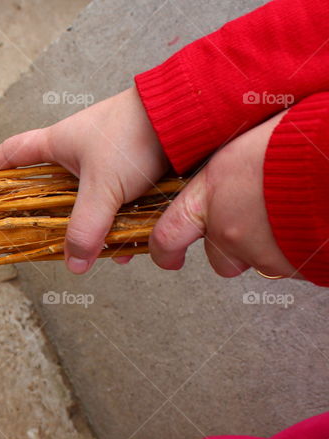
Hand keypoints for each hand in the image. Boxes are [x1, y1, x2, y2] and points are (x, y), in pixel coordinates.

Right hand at [0, 87, 169, 273]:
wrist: (190, 116)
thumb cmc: (135, 136)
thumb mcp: (103, 188)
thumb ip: (86, 228)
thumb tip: (74, 265)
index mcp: (58, 143)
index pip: (11, 153)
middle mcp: (78, 150)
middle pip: (48, 187)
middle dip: (45, 214)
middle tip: (37, 237)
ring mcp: (107, 160)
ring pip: (87, 201)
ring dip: (90, 227)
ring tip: (96, 253)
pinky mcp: (134, 169)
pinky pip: (117, 204)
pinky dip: (120, 225)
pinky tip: (130, 246)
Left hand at [149, 111, 296, 277]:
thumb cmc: (302, 140)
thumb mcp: (250, 144)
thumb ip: (230, 174)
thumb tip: (229, 176)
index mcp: (212, 191)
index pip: (168, 234)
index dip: (164, 251)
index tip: (167, 256)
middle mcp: (228, 227)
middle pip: (217, 259)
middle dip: (233, 250)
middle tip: (257, 225)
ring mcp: (259, 250)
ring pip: (255, 262)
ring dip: (267, 248)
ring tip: (289, 218)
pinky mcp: (290, 263)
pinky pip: (287, 264)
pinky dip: (294, 250)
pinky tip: (308, 224)